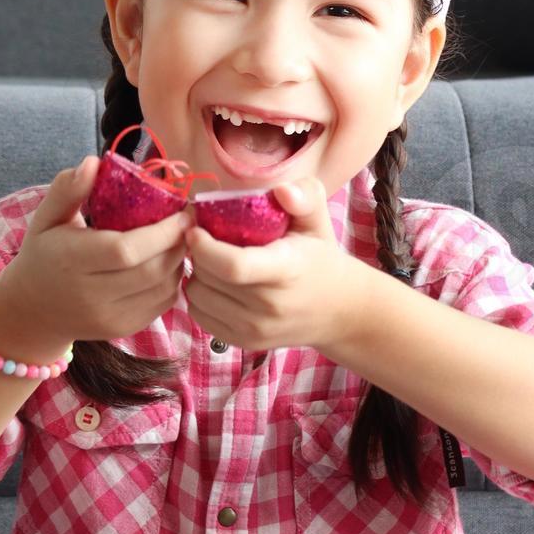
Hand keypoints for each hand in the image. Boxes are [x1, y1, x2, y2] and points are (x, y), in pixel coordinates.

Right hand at [0, 157, 192, 348]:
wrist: (33, 310)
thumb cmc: (44, 254)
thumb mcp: (46, 218)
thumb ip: (66, 189)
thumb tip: (93, 162)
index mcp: (71, 262)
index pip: (126, 250)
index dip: (162, 231)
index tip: (183, 210)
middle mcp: (90, 296)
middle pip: (152, 270)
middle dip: (179, 243)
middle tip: (190, 221)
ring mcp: (109, 318)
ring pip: (163, 288)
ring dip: (180, 261)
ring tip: (181, 239)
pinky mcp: (123, 329)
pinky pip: (163, 304)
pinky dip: (173, 280)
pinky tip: (169, 262)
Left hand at [182, 176, 365, 354]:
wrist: (338, 310)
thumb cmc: (319, 258)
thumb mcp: (318, 221)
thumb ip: (305, 196)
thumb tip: (281, 191)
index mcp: (287, 269)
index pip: (233, 265)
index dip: (204, 246)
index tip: (196, 228)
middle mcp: (270, 306)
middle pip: (208, 278)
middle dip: (197, 253)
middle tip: (203, 238)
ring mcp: (256, 329)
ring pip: (197, 296)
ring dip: (196, 274)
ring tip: (210, 261)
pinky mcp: (244, 342)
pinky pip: (199, 316)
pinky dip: (199, 297)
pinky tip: (215, 284)